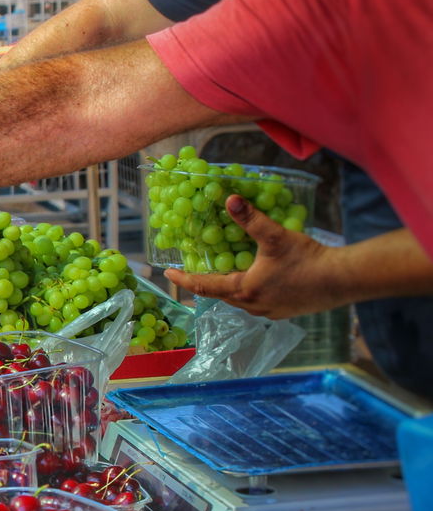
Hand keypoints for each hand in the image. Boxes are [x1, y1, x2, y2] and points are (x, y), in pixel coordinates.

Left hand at [164, 195, 334, 318]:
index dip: (184, 278)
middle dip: (206, 283)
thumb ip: (250, 218)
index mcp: (244, 290)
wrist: (343, 280)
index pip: (205, 286)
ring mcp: (270, 312)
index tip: (168, 273)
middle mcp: (253, 306)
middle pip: (220, 295)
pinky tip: (255, 281)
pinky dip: (248, 292)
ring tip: (222, 274)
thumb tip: (229, 198)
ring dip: (228, 288)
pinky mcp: (285, 312)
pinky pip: (257, 303)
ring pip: (239, 301)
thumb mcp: (275, 236)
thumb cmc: (307, 259)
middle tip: (194, 270)